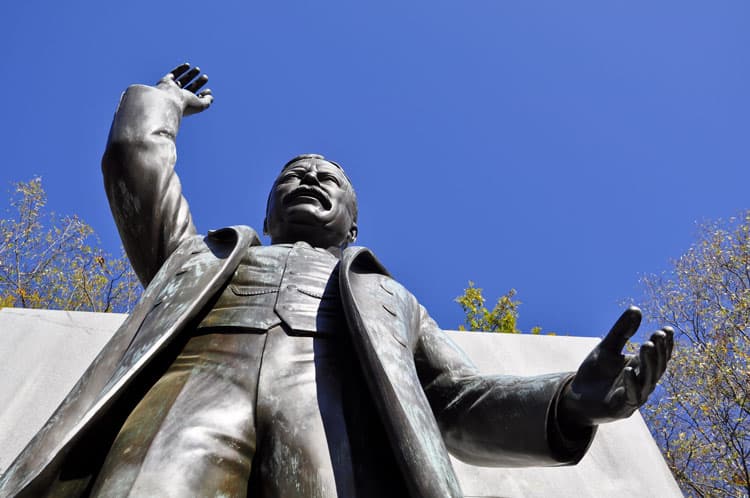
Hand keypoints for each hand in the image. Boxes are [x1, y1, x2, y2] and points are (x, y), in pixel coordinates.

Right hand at [155, 63, 212, 116]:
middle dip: (198, 83)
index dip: (203, 95)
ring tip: (198, 69)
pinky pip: (173, 74)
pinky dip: (180, 70)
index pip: (195, 99)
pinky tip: (187, 65)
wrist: (168, 100)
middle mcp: (178, 98)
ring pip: (182, 80)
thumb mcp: (200, 105)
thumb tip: (211, 97)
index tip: (208, 91)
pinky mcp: (165, 82)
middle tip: (205, 77)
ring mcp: (171, 90)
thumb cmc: (185, 105)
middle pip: (189, 89)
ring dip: (190, 75)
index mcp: (185, 106)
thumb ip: (207, 101)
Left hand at [559, 306, 673, 428]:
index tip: (666, 329)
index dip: (665, 344)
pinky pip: (631, 396)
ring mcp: (634, 397)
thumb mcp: (606, 348)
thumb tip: (636, 309)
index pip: (658, 356)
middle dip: (659, 352)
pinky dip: (631, 383)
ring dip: (649, 364)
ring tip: (647, 346)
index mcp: (640, 368)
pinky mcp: (622, 409)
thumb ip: (621, 331)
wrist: (576, 398)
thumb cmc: (595, 374)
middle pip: (656, 367)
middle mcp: (641, 383)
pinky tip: (628, 369)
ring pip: (647, 381)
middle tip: (657, 335)